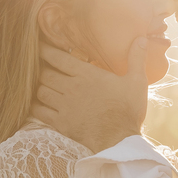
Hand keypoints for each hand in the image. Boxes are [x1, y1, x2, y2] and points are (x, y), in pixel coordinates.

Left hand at [31, 38, 149, 152]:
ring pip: (40, 91)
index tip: (39, 46)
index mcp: (87, 74)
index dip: (45, 50)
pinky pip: (39, 111)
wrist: (120, 140)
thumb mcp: (137, 82)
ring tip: (40, 85)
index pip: (57, 57)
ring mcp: (64, 106)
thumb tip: (142, 38)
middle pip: (44, 74)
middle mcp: (71, 88)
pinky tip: (37, 104)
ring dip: (38, 87)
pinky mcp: (61, 123)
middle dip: (40, 69)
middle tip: (39, 67)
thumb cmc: (128, 110)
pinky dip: (35, 106)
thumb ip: (136, 58)